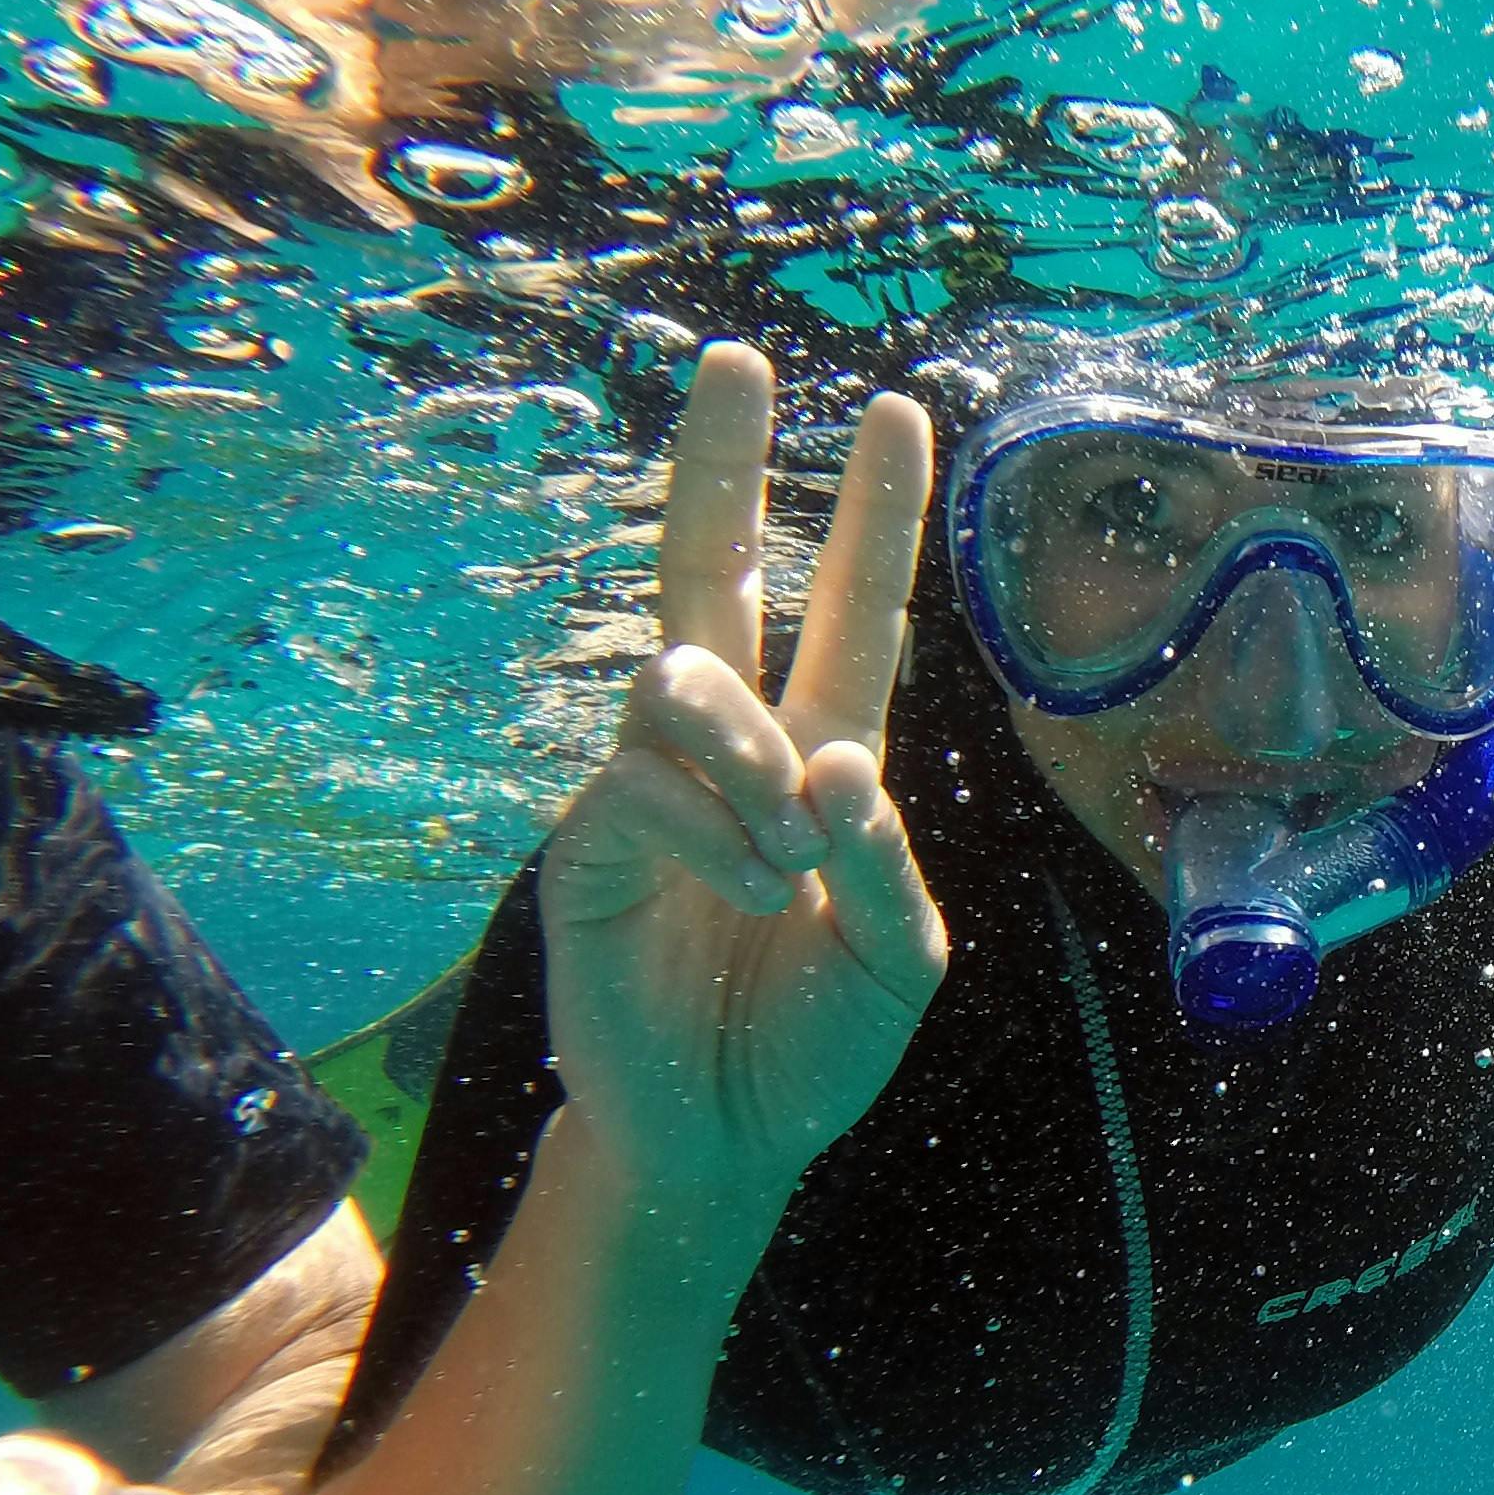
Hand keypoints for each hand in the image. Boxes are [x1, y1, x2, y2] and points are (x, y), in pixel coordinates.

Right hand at [541, 341, 945, 1207]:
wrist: (724, 1136)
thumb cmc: (815, 1036)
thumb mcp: (896, 956)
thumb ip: (884, 860)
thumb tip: (834, 762)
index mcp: (824, 756)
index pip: (853, 612)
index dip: (875, 518)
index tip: (903, 412)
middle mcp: (732, 747)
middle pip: (710, 571)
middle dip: (721, 463)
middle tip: (739, 359)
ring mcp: (651, 784)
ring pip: (686, 685)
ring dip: (754, 760)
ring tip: (792, 854)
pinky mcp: (590, 842)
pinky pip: (650, 790)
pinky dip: (721, 839)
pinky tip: (756, 896)